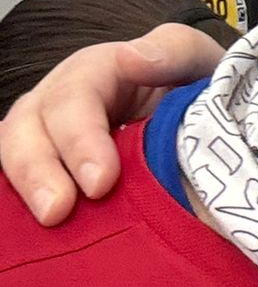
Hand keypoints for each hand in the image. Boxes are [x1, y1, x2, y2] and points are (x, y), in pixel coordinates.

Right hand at [0, 24, 221, 224]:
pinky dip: (23, 205)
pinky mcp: (53, 169)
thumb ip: (174, 53)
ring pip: (15, 154)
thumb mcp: (197, 59)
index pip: (72, 99)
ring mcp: (50, 136)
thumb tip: (130, 58)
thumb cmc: (198, 86)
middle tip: (57, 211)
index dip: (79, 140)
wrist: (209, 119)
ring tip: (49, 223)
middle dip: (37, 170)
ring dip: (26, 190)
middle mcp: (62, 100)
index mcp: (97, 70)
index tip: (100, 183)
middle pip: (27, 127)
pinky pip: (23, 184)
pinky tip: (42, 234)